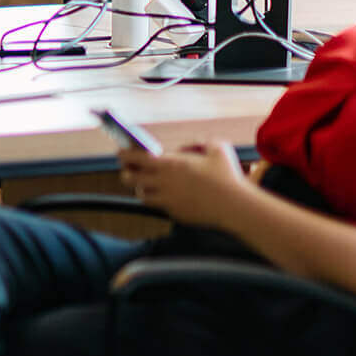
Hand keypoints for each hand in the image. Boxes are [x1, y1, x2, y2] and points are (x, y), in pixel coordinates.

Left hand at [118, 139, 254, 228]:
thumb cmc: (228, 176)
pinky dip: (155, 200)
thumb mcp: (218, 148)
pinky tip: (159, 195)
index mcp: (171, 163)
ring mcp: (167, 199)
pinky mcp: (173, 213)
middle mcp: (164, 182)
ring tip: (143, 183)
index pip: (136, 158)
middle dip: (126, 172)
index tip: (119, 153)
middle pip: (130, 178)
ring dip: (140, 188)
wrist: (236, 206)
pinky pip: (156, 206)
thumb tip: (185, 147)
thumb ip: (199, 142)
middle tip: (128, 169)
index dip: (124, 155)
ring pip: (141, 194)